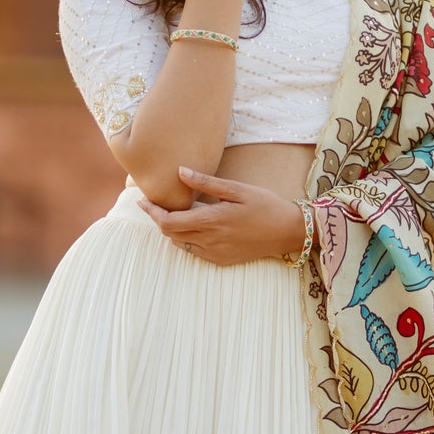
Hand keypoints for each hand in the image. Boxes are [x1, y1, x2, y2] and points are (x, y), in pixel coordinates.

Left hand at [136, 167, 305, 264]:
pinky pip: (194, 252)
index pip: (168, 222)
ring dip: (172, 230)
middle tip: (154, 204)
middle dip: (158, 219)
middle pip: (170, 234)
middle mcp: (210, 241)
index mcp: (212, 221)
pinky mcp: (222, 261)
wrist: (290, 231)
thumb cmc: (266, 205)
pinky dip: (186, 239)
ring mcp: (216, 254)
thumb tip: (180, 171)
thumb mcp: (237, 189)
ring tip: (174, 212)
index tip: (143, 201)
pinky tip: (194, 226)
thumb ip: (206, 183)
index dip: (152, 212)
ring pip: (180, 244)